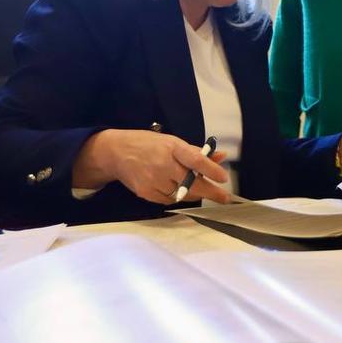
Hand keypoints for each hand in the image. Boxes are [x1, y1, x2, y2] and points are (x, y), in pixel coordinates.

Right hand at [71, 129, 230, 204]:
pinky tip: (175, 188)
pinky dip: (177, 197)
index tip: (224, 178)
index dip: (211, 170)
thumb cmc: (149, 144)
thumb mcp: (172, 142)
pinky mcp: (146, 193)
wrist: (116, 153)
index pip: (195, 159)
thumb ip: (197, 152)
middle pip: (191, 183)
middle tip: (224, 198)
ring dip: (193, 193)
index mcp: (172, 147)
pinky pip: (169, 200)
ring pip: (182, 195)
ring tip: (195, 186)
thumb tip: (221, 157)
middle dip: (211, 192)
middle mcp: (163, 164)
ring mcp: (153, 180)